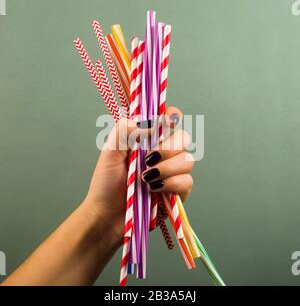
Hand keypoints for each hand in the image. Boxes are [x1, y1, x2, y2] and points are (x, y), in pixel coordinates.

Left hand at [83, 106, 194, 244]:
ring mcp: (171, 172)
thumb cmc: (105, 184)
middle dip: (168, 148)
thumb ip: (125, 130)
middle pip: (184, 138)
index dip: (172, 116)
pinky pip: (187, 182)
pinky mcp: (177, 191)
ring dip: (167, 168)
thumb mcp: (110, 152)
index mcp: (147, 139)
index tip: (166, 122)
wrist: (107, 216)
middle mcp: (162, 153)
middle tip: (148, 159)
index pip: (169, 119)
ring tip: (146, 178)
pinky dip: (171, 184)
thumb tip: (150, 122)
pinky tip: (154, 189)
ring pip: (188, 160)